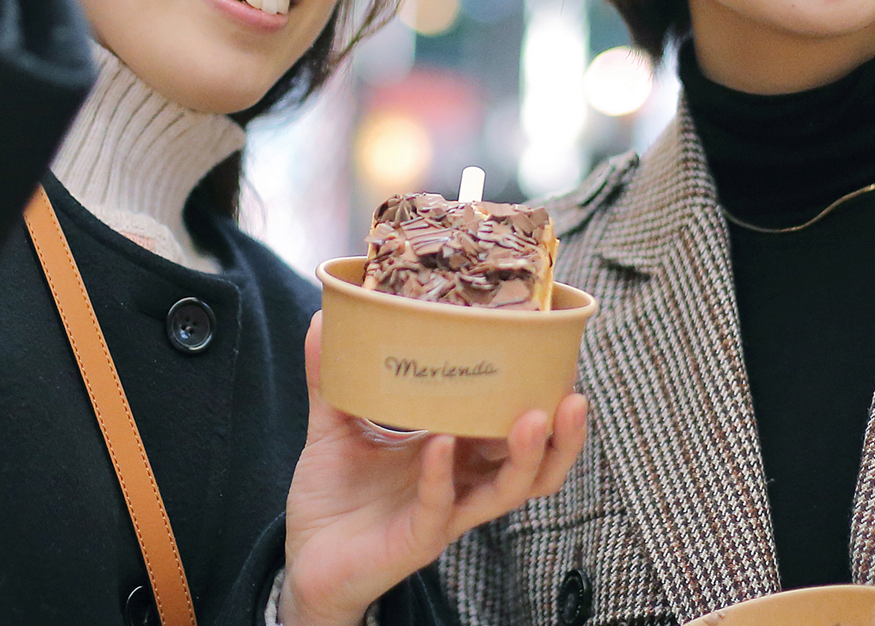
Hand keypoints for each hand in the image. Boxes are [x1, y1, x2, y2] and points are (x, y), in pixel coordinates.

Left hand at [280, 313, 588, 625]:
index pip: (512, 426)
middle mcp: (462, 483)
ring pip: (507, 493)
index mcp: (455, 453)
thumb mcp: (335, 425)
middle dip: (563, 436)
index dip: (541, 398)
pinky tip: (441, 445)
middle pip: (534, 467)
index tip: (558, 359)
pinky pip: (441, 508)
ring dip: (528, 458)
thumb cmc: (332, 495)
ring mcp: (445, 514)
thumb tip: (324, 318)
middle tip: (573, 395)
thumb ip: (332, 378)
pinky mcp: (417, 539)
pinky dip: (442, 475)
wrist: (302, 557)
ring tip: (536, 419)